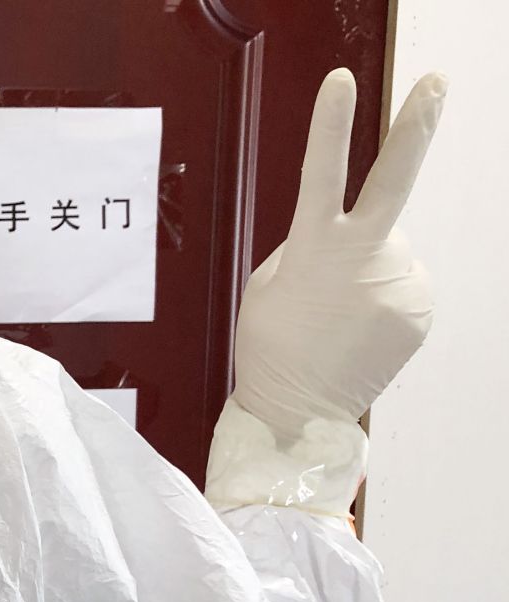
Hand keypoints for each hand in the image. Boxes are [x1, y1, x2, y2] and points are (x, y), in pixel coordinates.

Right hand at [232, 69, 447, 436]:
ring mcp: (398, 285)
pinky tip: (358, 330)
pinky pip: (405, 287)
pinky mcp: (420, 311)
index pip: (322, 174)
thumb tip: (354, 237)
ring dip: (369, 273)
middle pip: (394, 181)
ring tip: (339, 317)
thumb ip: (311, 247)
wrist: (297, 415)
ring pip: (391, 254)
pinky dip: (383, 302)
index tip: (340, 81)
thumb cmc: (273, 348)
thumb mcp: (270, 285)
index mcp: (312, 249)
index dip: (330, 127)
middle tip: (438, 82)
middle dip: (417, 127)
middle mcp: (362, 261)